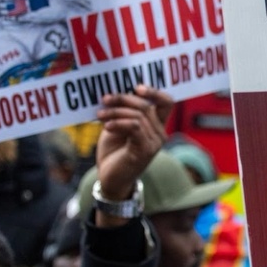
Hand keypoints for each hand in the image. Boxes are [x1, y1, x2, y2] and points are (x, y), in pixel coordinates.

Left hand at [94, 85, 171, 204]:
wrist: (110, 179)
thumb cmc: (114, 153)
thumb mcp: (117, 127)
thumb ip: (123, 113)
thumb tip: (115, 95)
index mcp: (156, 125)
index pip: (166, 102)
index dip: (154, 92)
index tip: (136, 88)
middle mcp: (160, 133)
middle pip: (146, 106)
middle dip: (123, 99)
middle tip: (105, 100)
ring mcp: (155, 143)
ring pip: (138, 116)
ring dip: (116, 112)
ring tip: (100, 115)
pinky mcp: (146, 150)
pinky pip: (135, 128)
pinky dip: (119, 123)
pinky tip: (106, 126)